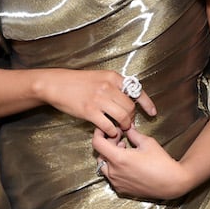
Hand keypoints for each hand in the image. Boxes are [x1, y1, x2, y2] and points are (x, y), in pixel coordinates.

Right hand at [39, 69, 156, 137]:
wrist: (57, 84)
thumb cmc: (77, 82)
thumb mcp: (99, 77)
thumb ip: (113, 86)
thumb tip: (127, 99)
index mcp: (112, 77)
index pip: (136, 90)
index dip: (147, 103)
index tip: (152, 112)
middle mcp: (108, 87)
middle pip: (130, 107)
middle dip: (131, 118)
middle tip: (127, 123)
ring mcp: (99, 99)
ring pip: (123, 117)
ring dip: (124, 126)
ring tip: (120, 128)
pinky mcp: (90, 111)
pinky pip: (108, 126)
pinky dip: (111, 131)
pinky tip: (108, 132)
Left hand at [93, 125, 195, 200]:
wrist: (172, 183)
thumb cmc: (161, 163)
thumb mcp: (147, 142)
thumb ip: (132, 133)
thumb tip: (126, 127)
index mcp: (118, 159)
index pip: (97, 143)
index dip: (100, 133)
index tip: (107, 129)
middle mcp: (114, 172)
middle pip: (100, 154)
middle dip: (107, 144)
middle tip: (120, 138)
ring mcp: (117, 182)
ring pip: (104, 166)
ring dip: (110, 156)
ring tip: (125, 150)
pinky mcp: (122, 189)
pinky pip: (111, 176)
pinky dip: (114, 168)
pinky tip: (127, 163)